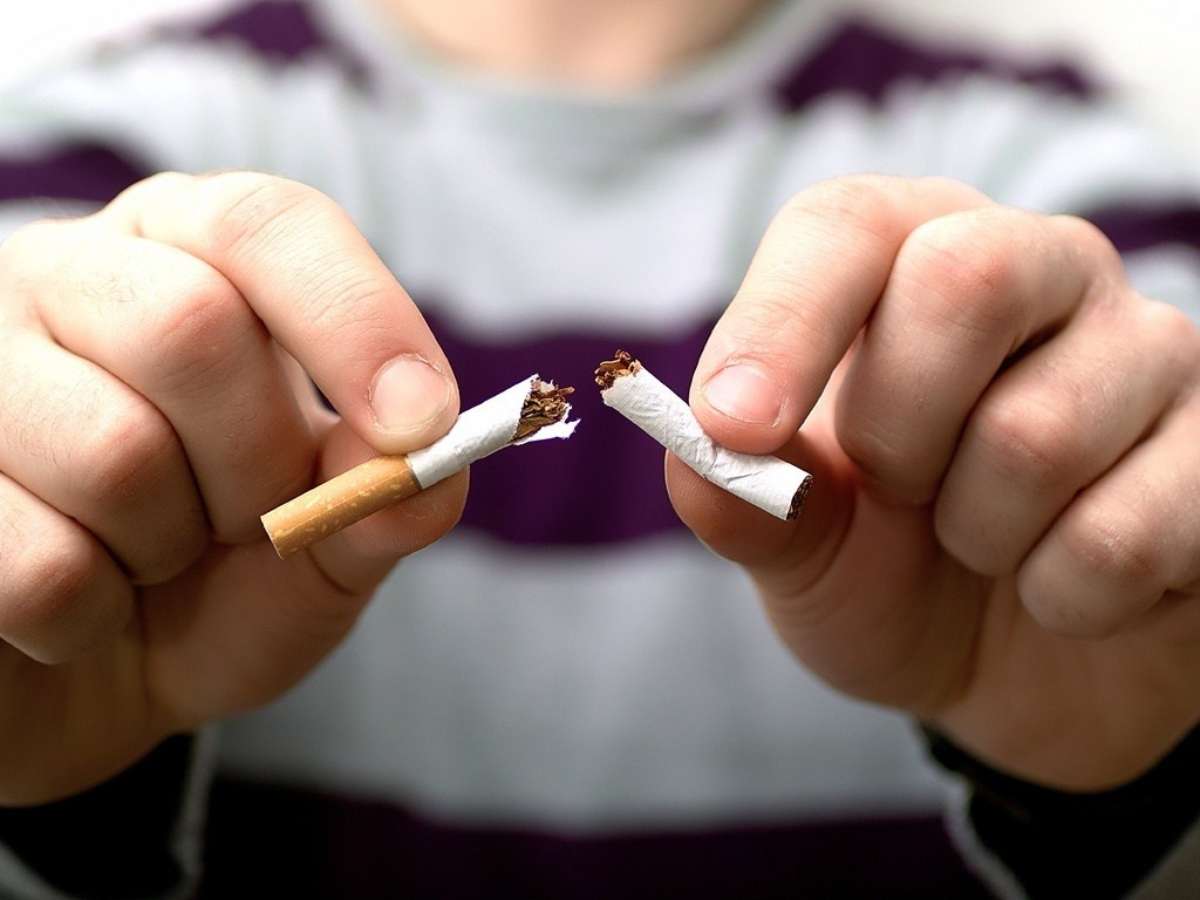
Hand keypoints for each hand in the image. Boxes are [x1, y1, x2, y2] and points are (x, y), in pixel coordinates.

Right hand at [0, 172, 465, 803]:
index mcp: (190, 259)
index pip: (270, 227)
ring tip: (150, 558)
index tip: (422, 425)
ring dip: (167, 549)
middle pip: (190, 327)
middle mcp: (72, 278)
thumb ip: (386, 502)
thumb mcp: (327, 548)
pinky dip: (89, 617)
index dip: (357, 321)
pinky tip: (79, 604)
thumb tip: (430, 472)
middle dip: (256, 466)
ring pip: (111, 450)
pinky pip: (37, 564)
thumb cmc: (217, 587)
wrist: (91, 682)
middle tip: (248, 522)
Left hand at [671, 175, 1199, 790]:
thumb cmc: (890, 574)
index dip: (781, 321)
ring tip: (984, 543)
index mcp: (909, 261)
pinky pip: (1126, 532)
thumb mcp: (797, 549)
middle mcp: (1039, 269)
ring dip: (978, 535)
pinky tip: (1063, 582)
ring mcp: (1148, 348)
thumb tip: (700, 461)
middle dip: (896, 433)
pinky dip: (1062, 597)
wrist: (1014, 667)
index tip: (733, 426)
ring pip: (1039, 432)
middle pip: (964, 278)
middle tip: (899, 491)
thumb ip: (743, 502)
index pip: (845, 227)